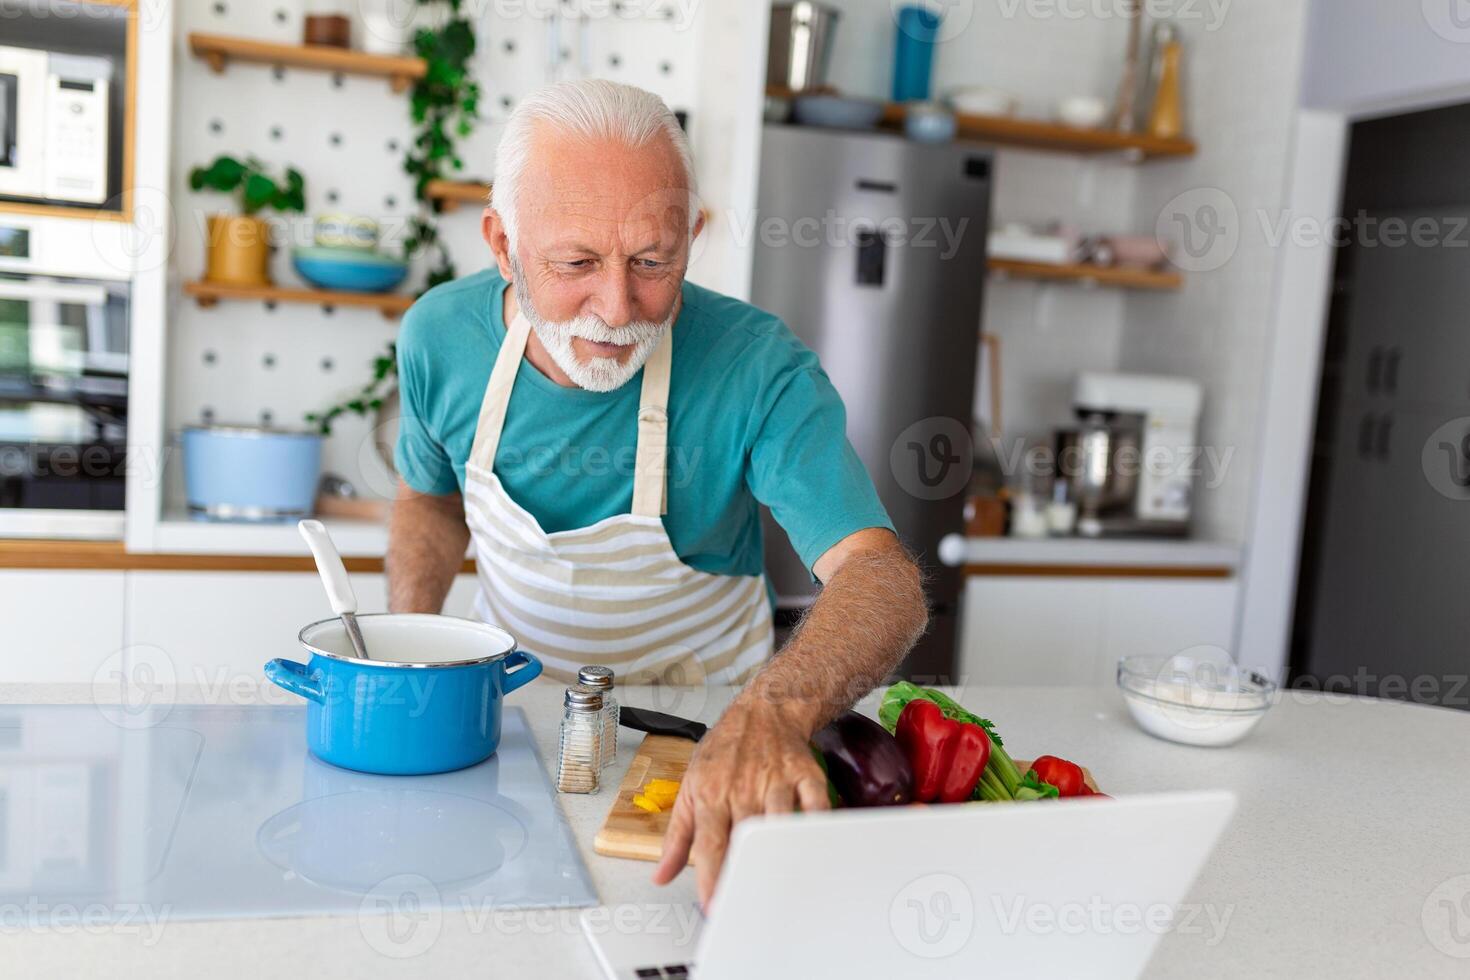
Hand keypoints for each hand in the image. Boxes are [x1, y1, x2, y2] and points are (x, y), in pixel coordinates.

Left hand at [651, 699, 830, 906]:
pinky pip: (816, 803)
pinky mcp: (805, 774)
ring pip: (780, 821)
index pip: (710, 844)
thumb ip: (677, 835)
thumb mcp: (691, 786)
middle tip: (748, 903)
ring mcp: (776, 780)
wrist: (762, 712)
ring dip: (780, 851)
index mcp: (711, 794)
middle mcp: (742, 789)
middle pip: (745, 838)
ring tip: (781, 882)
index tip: (714, 907)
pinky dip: (819, 824)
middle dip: (746, 873)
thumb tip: (661, 874)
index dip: (712, 879)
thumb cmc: (725, 751)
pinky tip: (817, 844)